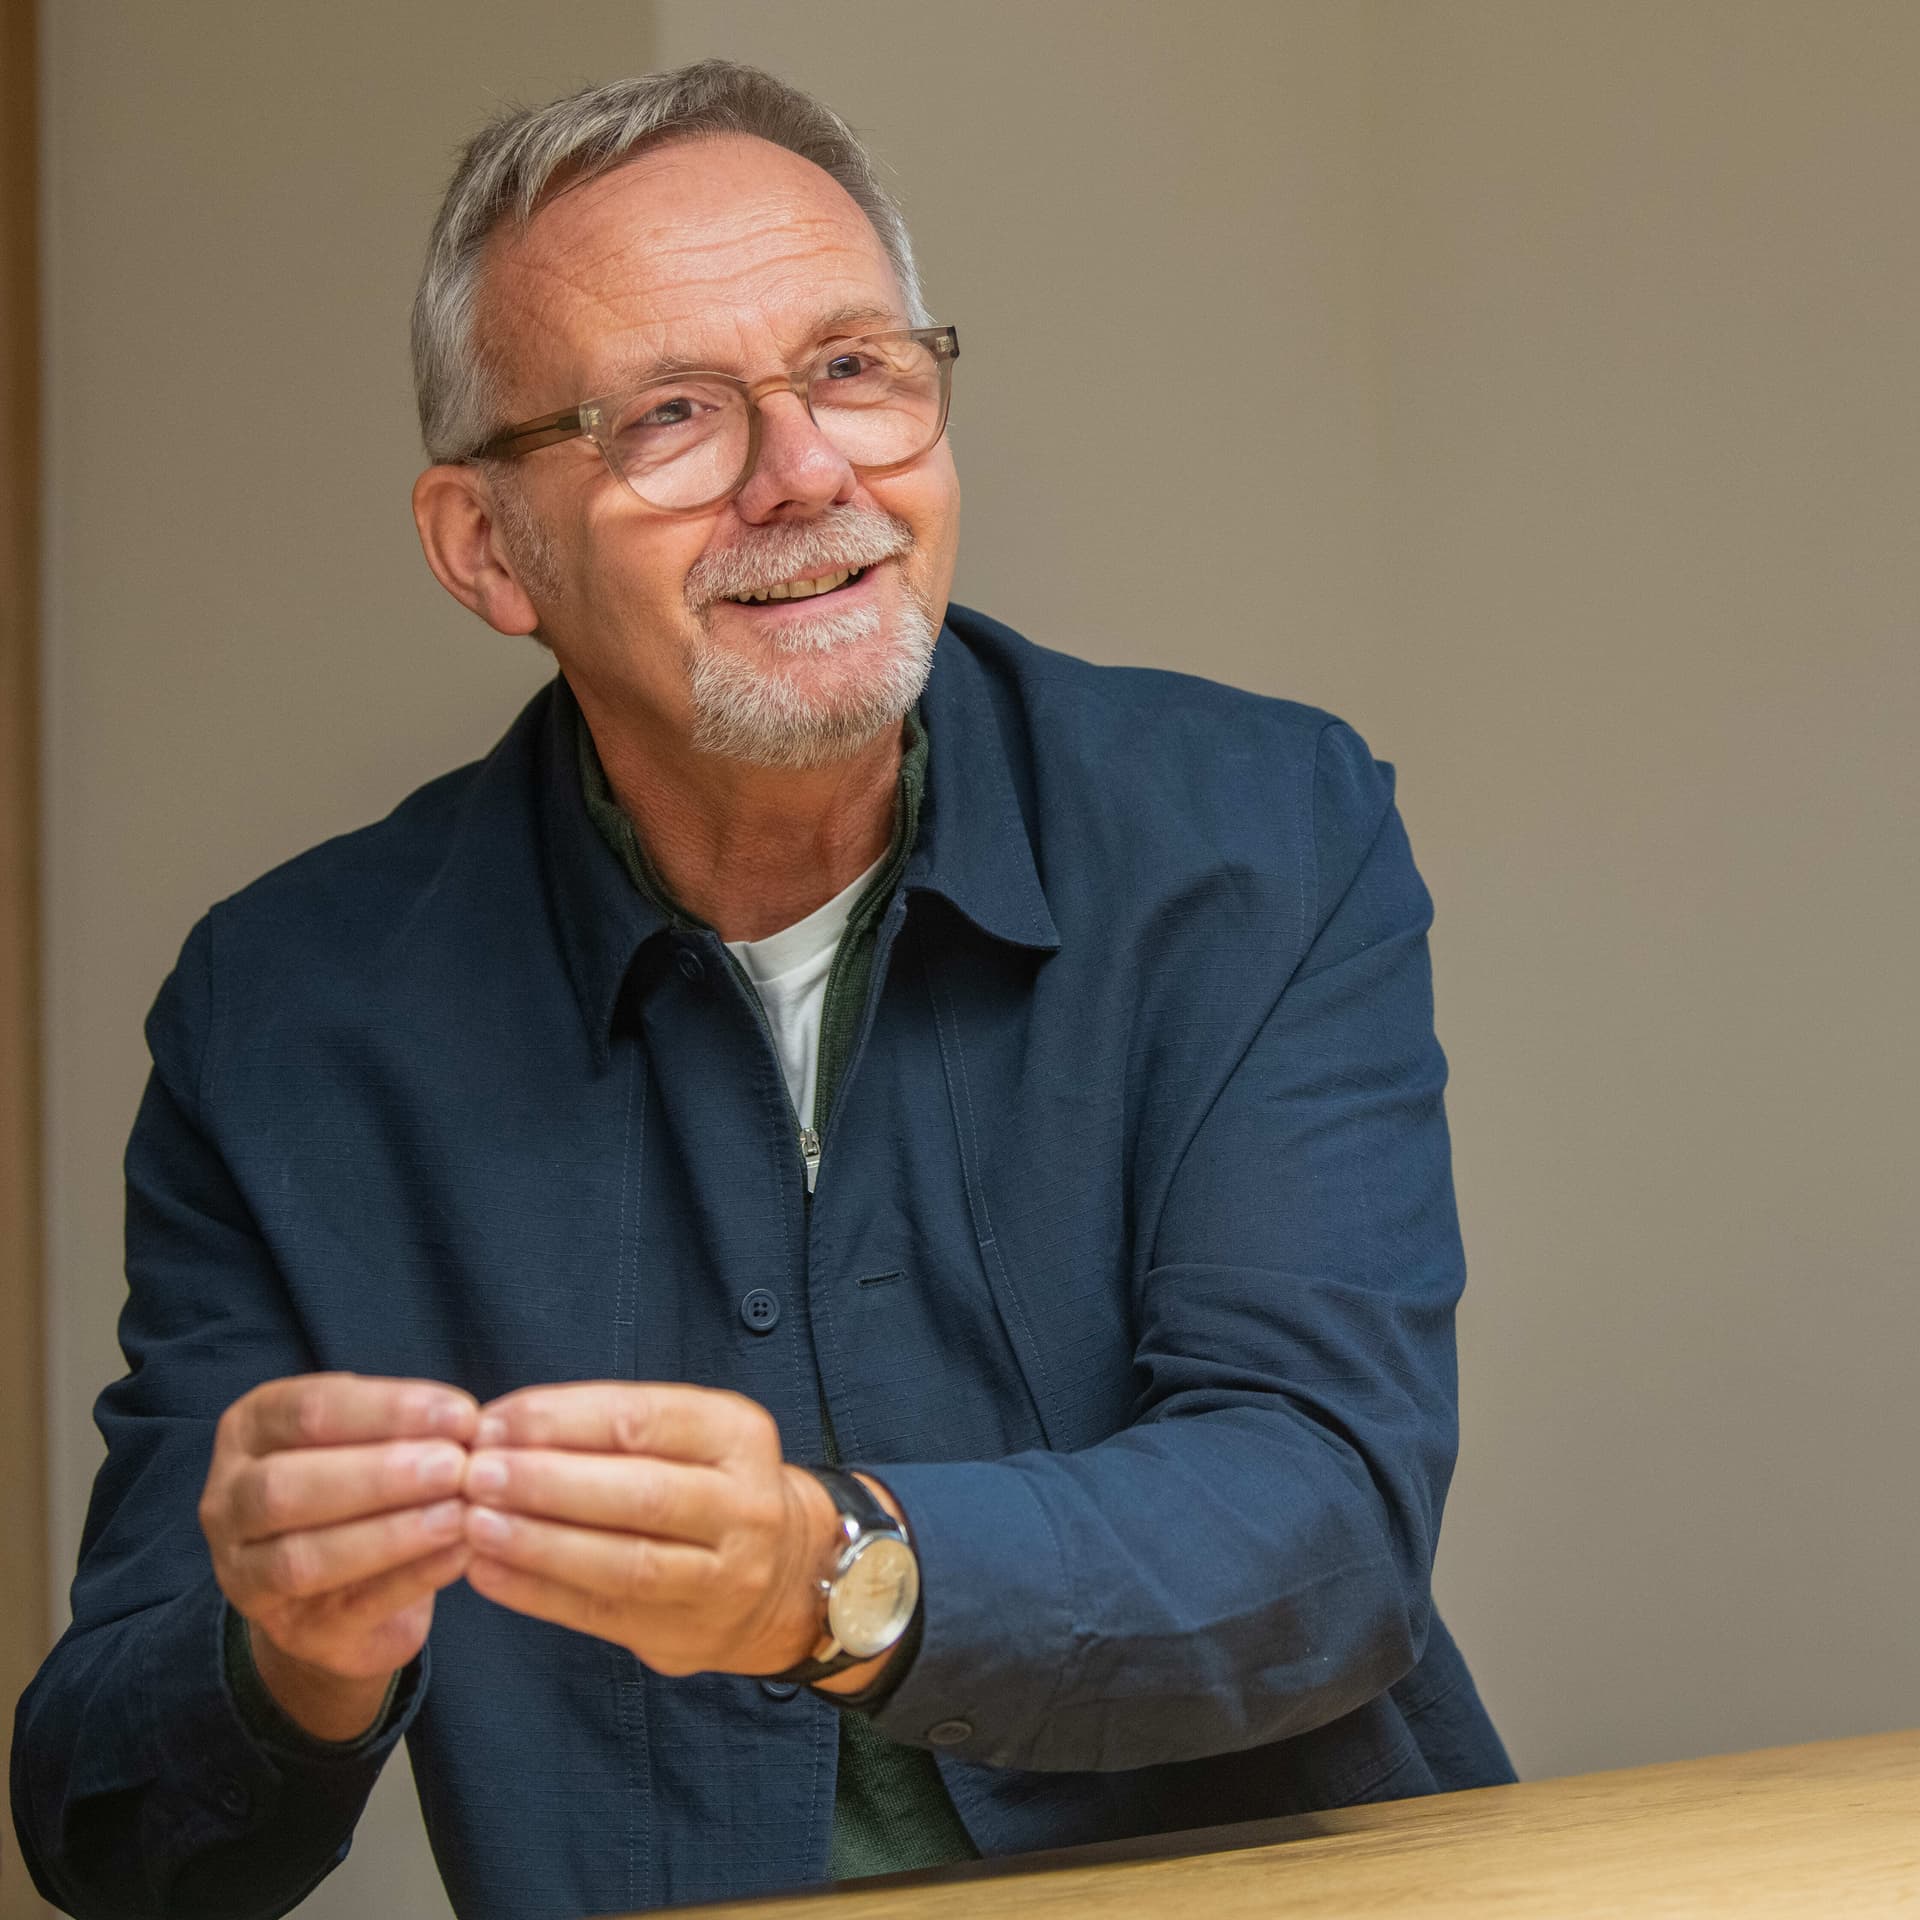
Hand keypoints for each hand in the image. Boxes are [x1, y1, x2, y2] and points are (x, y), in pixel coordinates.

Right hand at [199, 1372, 478, 1737]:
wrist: (341, 1589)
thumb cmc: (360, 1485)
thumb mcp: (366, 1439)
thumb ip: (401, 1426)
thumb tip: (464, 1421)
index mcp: (249, 1430)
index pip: (306, 1410)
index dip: (386, 1410)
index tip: (462, 1414)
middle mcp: (229, 1501)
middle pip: (287, 1486)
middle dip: (379, 1474)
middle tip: (457, 1466)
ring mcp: (247, 1576)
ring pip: (302, 1558)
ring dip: (390, 1533)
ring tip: (461, 1513)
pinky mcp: (292, 1632)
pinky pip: (348, 1609)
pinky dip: (410, 1579)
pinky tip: (460, 1554)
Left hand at [461, 1383, 873, 1681]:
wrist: (784, 1575)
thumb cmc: (707, 1484)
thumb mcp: (689, 1434)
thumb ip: (610, 1429)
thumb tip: (502, 1430)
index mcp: (739, 1435)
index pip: (641, 1419)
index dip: (560, 1420)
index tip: (493, 1422)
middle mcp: (743, 1506)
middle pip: (640, 1494)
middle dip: (546, 1482)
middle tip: (475, 1475)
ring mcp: (723, 1578)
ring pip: (625, 1564)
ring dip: (539, 1543)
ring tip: (474, 1525)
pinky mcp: (688, 1636)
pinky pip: (604, 1616)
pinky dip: (538, 1594)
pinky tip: (488, 1573)